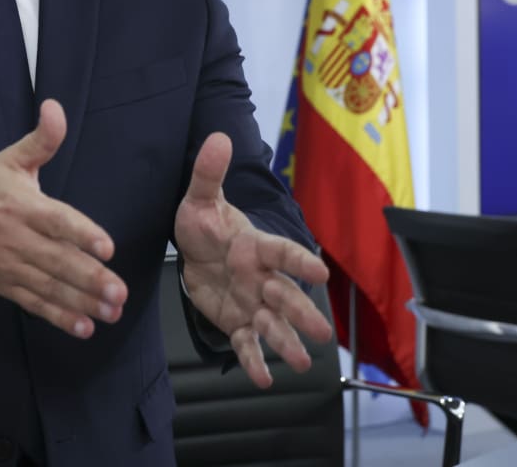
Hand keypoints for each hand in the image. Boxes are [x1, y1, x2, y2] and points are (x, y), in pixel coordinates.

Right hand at [0, 99, 126, 338]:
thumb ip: (41, 139)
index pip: (56, 221)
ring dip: (82, 302)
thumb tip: (55, 108)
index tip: (107, 248)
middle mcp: (17, 238)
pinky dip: (58, 317)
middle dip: (90, 279)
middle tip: (120, 292)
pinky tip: (83, 327)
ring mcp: (11, 265)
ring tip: (111, 312)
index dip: (82, 234)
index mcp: (22, 206)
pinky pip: (34, 303)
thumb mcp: (10, 159)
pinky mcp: (6, 285)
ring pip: (50, 287)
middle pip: (57, 261)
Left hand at [174, 132, 332, 387]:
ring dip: (287, 343)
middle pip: (285, 296)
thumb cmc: (205, 223)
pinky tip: (265, 378)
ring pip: (273, 324)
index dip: (299, 261)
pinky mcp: (238, 323)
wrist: (194, 250)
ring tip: (301, 363)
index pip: (282, 252)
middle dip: (301, 312)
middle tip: (322, 333)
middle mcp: (262, 278)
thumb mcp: (200, 198)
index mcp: (256, 246)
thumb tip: (218, 137)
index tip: (320, 271)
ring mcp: (253, 303)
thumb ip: (209, 172)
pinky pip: (248, 344)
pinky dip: (255, 361)